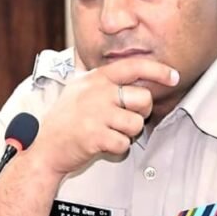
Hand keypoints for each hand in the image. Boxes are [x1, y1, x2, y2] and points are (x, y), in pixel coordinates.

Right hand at [28, 57, 178, 177]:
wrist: (43, 148)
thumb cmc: (64, 122)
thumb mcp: (78, 90)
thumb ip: (104, 81)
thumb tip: (137, 74)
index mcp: (95, 79)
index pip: (134, 66)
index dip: (158, 70)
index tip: (172, 76)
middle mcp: (97, 93)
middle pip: (143, 98)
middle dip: (141, 112)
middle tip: (125, 119)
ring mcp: (95, 114)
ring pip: (136, 123)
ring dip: (128, 133)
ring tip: (109, 133)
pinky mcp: (95, 136)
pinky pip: (124, 143)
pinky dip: (117, 148)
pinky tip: (102, 145)